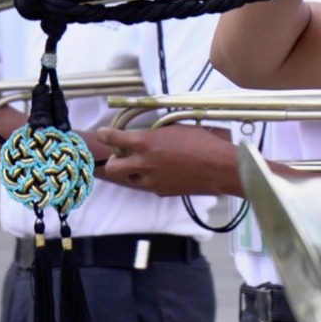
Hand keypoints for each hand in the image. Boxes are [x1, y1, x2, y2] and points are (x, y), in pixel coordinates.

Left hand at [96, 125, 238, 196]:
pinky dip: (152, 179)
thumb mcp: (175, 129)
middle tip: (123, 156)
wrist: (218, 167)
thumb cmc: (201, 142)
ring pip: (129, 178)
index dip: (105, 134)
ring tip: (149, 165)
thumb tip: (146, 134)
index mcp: (145, 142)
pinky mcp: (160, 192)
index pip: (114, 138)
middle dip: (113, 161)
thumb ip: (156, 133)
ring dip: (133, 171)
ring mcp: (150, 180)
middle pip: (112, 167)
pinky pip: (148, 185)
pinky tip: (168, 172)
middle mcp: (143, 163)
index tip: (102, 133)